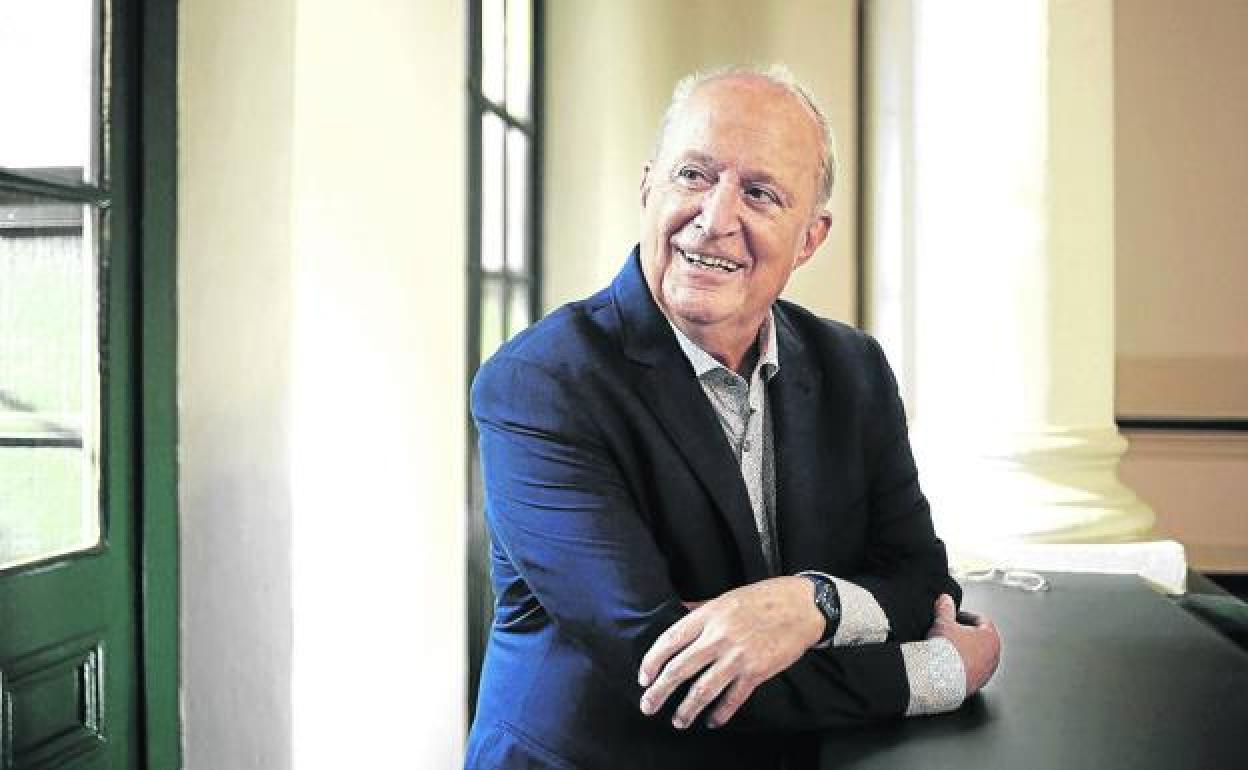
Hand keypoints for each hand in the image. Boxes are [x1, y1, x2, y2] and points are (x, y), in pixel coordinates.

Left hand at [637, 576, 824, 728]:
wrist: (803, 606)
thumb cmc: (764, 598)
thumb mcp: (725, 597)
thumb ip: (700, 608)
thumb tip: (679, 611)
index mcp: (708, 615)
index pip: (670, 640)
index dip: (652, 661)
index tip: (644, 677)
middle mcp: (719, 637)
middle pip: (679, 669)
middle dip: (659, 692)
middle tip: (648, 706)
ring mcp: (738, 656)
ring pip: (703, 689)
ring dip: (686, 709)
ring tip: (678, 721)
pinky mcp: (757, 672)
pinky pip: (733, 699)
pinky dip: (720, 713)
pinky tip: (713, 721)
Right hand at [926, 594, 1000, 694]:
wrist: (940, 678)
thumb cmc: (947, 651)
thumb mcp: (943, 622)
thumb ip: (945, 608)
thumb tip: (945, 599)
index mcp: (991, 637)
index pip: (982, 620)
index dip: (966, 616)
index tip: (955, 616)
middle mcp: (994, 655)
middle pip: (981, 639)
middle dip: (966, 634)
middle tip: (951, 632)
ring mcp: (987, 672)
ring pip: (978, 656)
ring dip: (966, 651)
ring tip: (949, 650)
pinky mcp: (978, 684)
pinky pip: (972, 670)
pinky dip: (963, 666)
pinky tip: (949, 665)